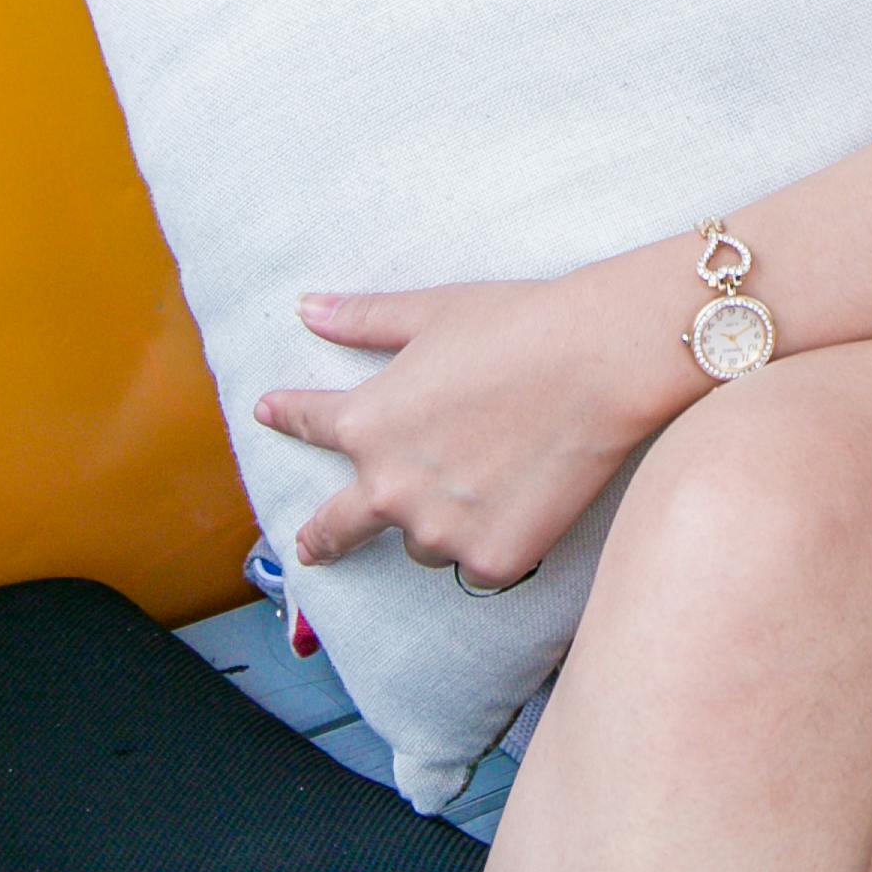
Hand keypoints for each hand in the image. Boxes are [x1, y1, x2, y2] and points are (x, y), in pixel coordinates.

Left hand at [256, 254, 696, 583]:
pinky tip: (522, 505)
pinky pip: (476, 562)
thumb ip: (362, 320)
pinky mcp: (492, 559)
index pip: (310, 422)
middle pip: (338, 527)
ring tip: (487, 478)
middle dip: (321, 536)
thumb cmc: (519, 324)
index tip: (270, 412)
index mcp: (368, 424)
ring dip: (436, 521)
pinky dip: (490, 541)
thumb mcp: (432, 312)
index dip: (287, 414)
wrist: (601, 364)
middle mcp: (390, 488)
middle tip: (313, 548)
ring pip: (423, 541)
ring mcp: (441, 531)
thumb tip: (306, 309)